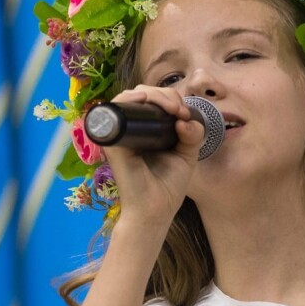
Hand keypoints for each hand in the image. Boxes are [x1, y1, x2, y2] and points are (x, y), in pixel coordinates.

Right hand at [104, 85, 204, 230]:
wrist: (155, 211)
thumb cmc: (168, 186)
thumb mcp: (186, 155)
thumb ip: (192, 135)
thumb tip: (185, 118)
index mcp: (147, 130)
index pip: (154, 101)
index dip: (170, 98)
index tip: (185, 112)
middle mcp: (131, 129)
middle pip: (142, 94)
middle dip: (164, 94)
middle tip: (179, 110)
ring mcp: (120, 133)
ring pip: (129, 97)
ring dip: (151, 94)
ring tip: (170, 108)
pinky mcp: (112, 140)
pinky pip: (114, 110)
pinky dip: (128, 99)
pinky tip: (145, 101)